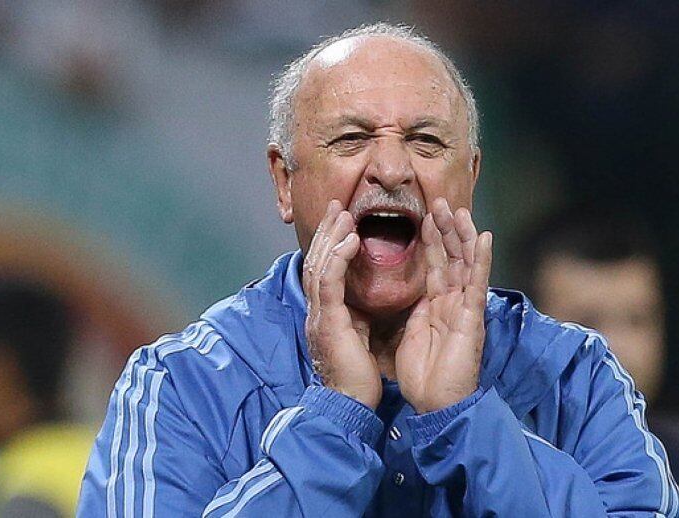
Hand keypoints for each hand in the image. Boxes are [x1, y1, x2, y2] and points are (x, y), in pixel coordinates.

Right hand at [303, 200, 381, 408]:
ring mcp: (318, 315)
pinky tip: (350, 240)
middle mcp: (315, 311)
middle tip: (337, 205)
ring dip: (331, 237)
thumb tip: (363, 297)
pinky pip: (329, 282)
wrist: (349, 405)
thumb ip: (354, 314)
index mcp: (322, 314)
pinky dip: (338, 258)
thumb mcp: (356, 337)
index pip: (321, 270)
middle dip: (326, 231)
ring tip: (343, 214)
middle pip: (315, 261)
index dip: (328, 244)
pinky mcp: (328, 322)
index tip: (339, 221)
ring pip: (318, 266)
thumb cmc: (356, 377)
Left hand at [396, 198, 492, 413]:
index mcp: (438, 307)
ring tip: (459, 210)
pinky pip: (476, 283)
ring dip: (462, 236)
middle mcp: (454, 303)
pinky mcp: (472, 317)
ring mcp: (466, 308)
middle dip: (447, 231)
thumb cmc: (425, 376)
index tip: (426, 218)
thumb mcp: (414, 334)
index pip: (436, 267)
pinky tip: (483, 237)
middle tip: (441, 202)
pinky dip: (480, 260)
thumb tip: (418, 292)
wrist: (437, 405)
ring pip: (465, 264)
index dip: (432, 242)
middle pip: (453, 259)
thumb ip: (419, 310)